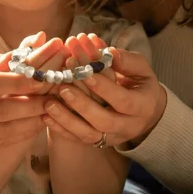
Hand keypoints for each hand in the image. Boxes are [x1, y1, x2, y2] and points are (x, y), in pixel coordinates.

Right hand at [0, 37, 64, 148]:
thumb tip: (32, 44)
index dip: (20, 83)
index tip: (44, 77)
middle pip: (1, 110)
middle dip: (32, 104)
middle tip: (56, 95)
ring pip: (3, 129)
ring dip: (31, 121)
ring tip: (52, 109)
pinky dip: (21, 133)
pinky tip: (36, 122)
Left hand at [43, 34, 166, 148]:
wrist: (147, 112)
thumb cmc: (141, 84)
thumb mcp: (142, 69)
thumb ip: (127, 60)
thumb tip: (109, 52)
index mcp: (142, 106)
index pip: (123, 100)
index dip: (104, 88)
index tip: (86, 73)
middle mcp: (128, 126)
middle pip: (104, 121)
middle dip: (82, 104)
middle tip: (63, 86)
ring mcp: (112, 137)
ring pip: (88, 134)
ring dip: (66, 119)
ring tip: (48, 102)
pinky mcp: (98, 142)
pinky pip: (78, 139)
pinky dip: (61, 129)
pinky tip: (45, 116)